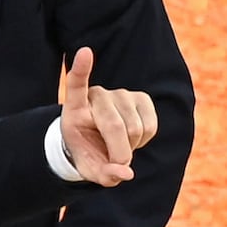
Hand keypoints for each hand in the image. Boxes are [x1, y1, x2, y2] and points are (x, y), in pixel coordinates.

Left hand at [55, 45, 160, 185]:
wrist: (98, 143)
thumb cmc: (88, 152)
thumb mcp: (88, 168)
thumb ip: (103, 175)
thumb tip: (125, 173)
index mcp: (75, 107)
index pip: (75, 85)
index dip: (81, 69)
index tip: (84, 52)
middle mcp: (98, 95)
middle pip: (114, 126)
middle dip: (118, 152)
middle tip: (114, 162)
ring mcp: (121, 94)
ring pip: (135, 129)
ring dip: (131, 147)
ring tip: (118, 145)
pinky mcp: (141, 98)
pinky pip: (151, 126)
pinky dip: (145, 141)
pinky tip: (132, 138)